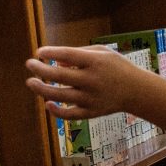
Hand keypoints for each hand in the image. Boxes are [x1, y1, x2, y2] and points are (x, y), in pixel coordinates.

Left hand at [25, 45, 142, 119]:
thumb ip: (79, 54)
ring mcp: (91, 98)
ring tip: (31, 82)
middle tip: (29, 64)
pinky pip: (69, 114)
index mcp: (96, 62)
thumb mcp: (103, 53)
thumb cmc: (117, 67)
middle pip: (59, 76)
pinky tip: (47, 103)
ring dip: (41, 88)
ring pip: (60, 95)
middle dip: (40, 69)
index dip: (50, 52)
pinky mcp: (92, 112)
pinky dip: (56, 111)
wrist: (137, 91)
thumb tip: (54, 61)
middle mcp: (92, 80)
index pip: (68, 55)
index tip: (39, 51)